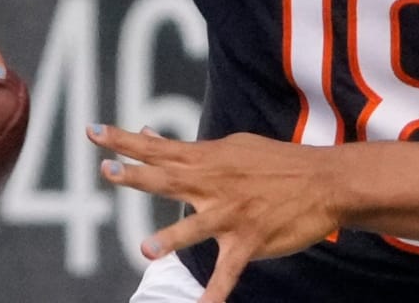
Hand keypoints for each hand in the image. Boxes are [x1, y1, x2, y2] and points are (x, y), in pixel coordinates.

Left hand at [92, 125, 340, 301]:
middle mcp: (215, 185)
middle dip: (137, 176)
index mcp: (207, 160)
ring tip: (146, 250)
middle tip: (108, 171)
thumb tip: (149, 136)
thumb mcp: (231, 147)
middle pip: (169, 179)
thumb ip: (189, 149)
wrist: (325, 182)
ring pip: (197, 226)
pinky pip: (228, 271)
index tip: (93, 131)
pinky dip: (215, 292)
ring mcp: (233, 214)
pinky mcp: (250, 241)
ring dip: (172, 238)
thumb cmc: (276, 163)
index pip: (158, 148)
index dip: (124, 140)